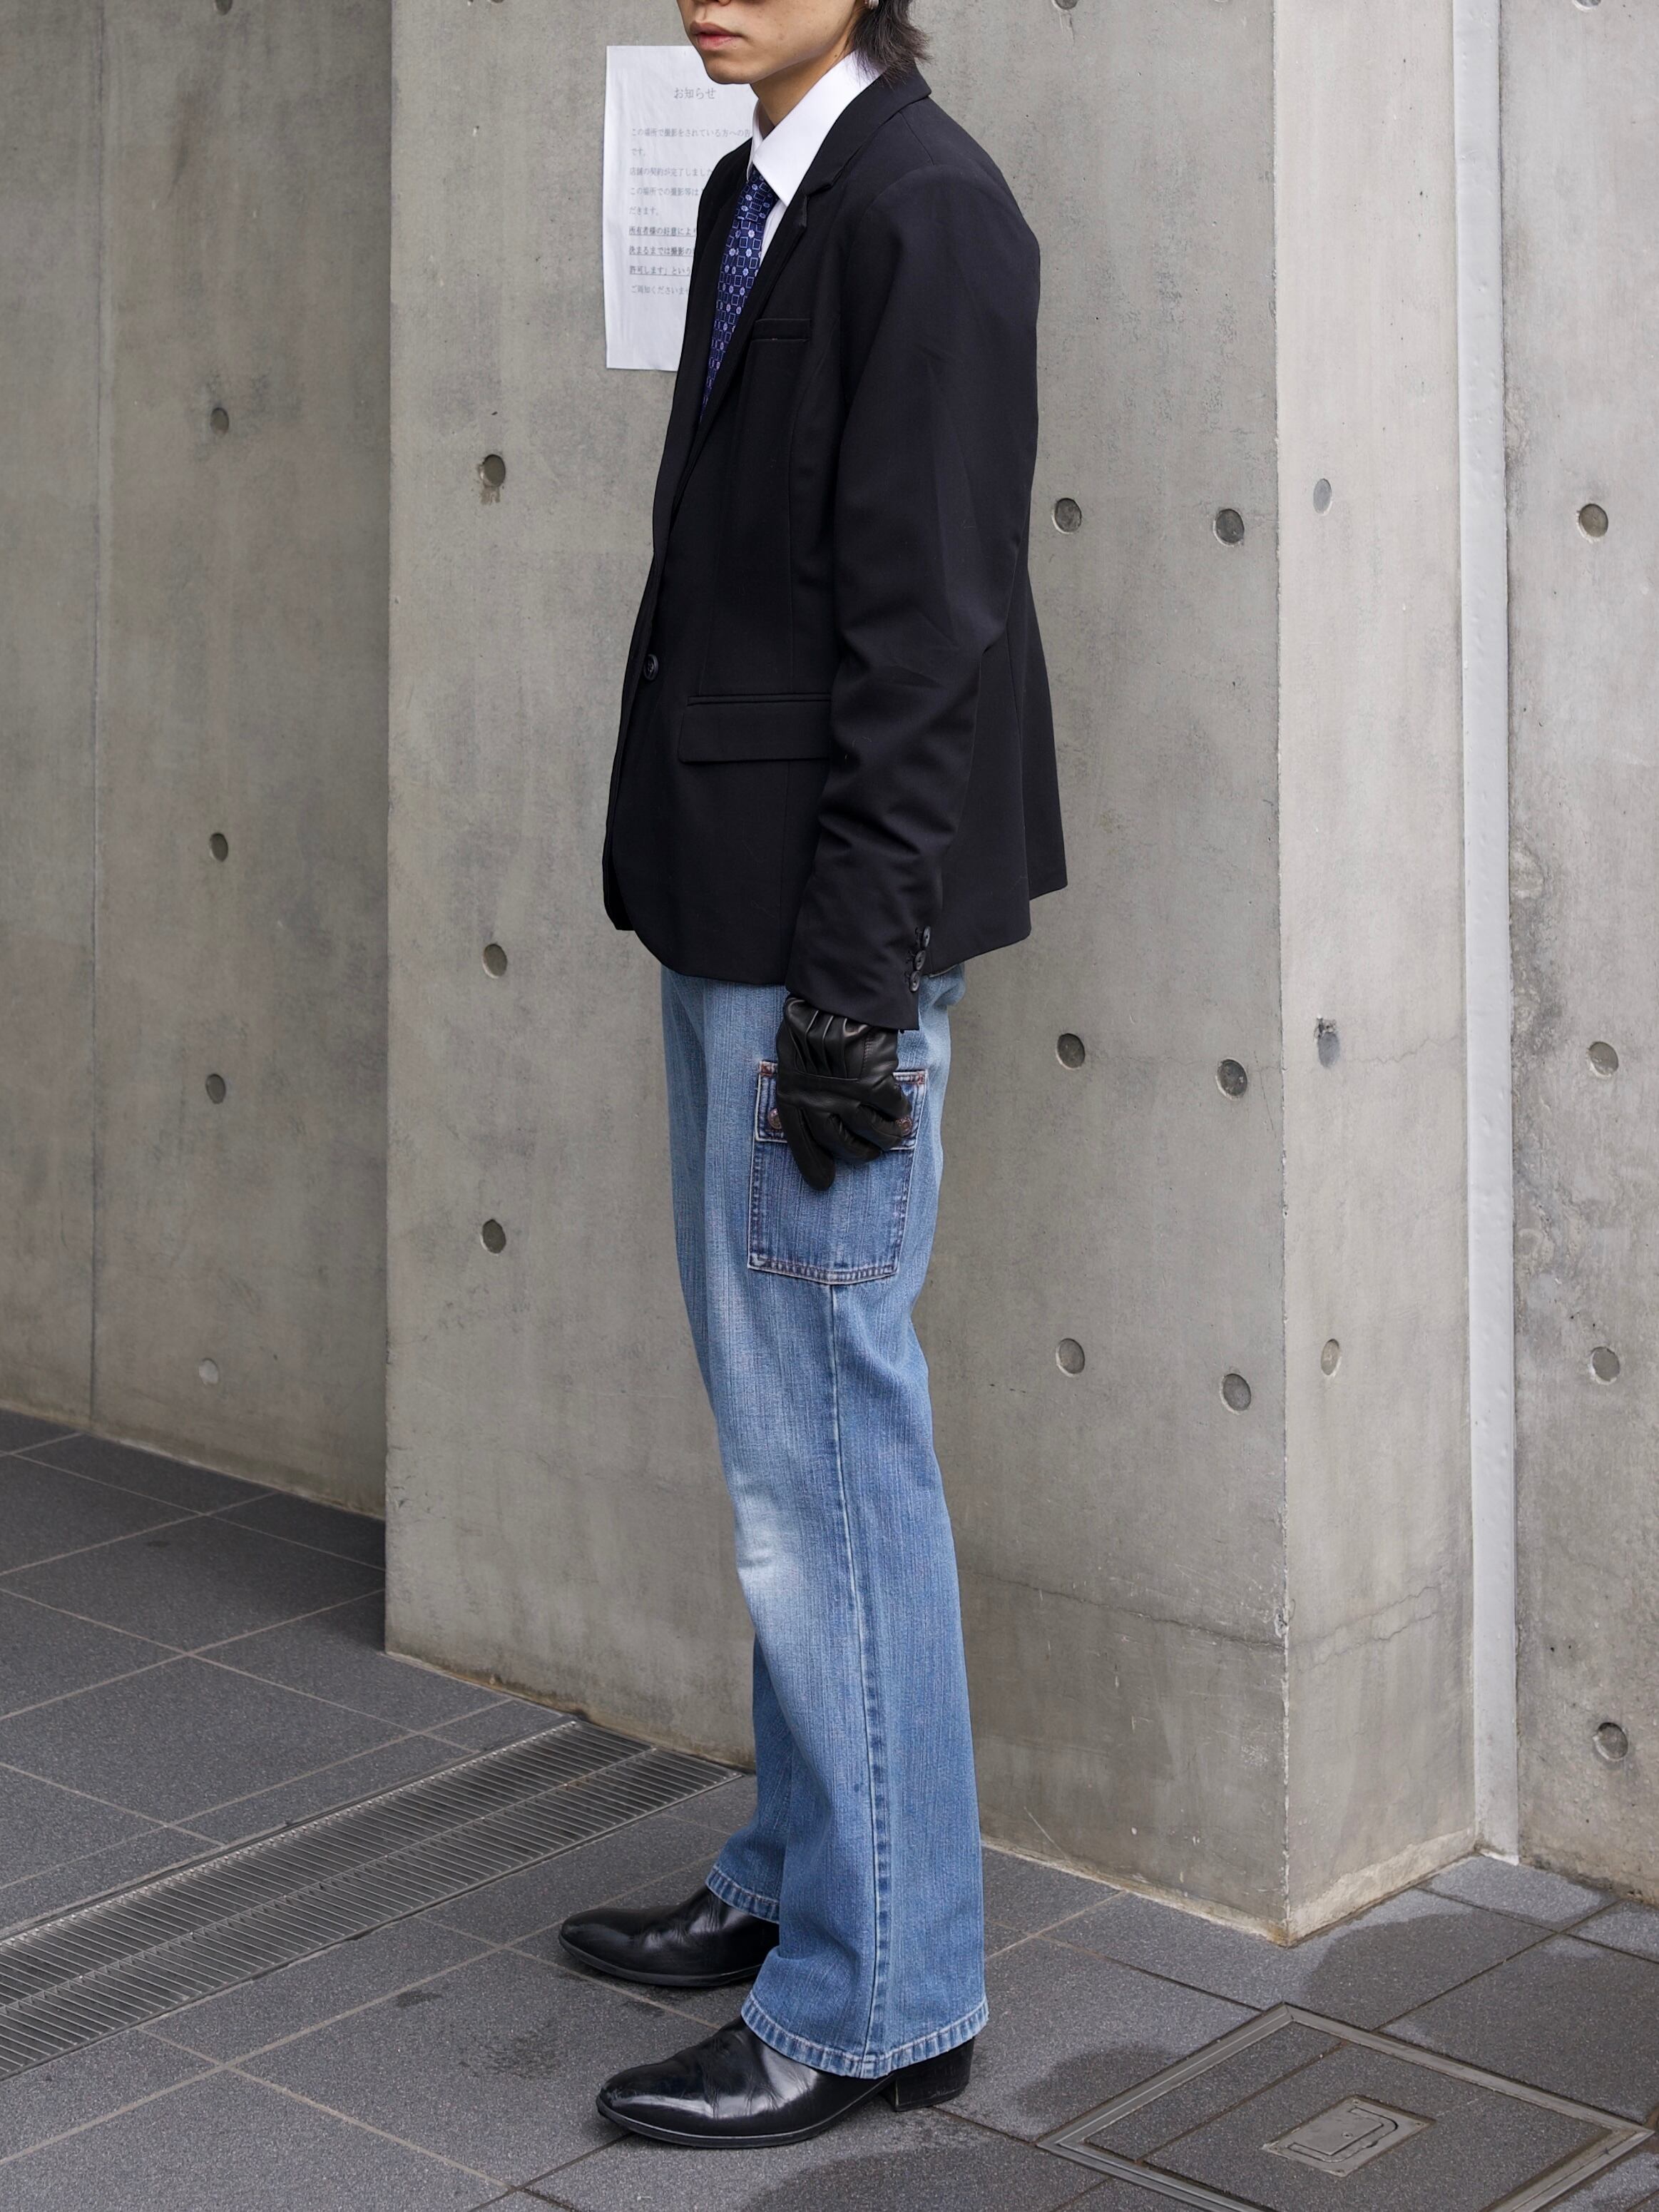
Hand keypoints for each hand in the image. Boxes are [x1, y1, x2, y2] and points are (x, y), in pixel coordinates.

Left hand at [773, 997, 911, 1190]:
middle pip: (840, 1142)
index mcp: (792, 1095)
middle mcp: (817, 1103)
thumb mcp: (790, 1053)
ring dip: (887, 1136)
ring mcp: (846, 1096)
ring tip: (896, 1135)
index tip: (824, 1183)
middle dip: (858, 1152)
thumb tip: (786, 1113)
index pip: (801, 1141)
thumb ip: (796, 1084)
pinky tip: (904, 1112)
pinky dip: (900, 1112)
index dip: (813, 1165)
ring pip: (870, 1130)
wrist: (836, 997)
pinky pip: (892, 1108)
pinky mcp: (873, 1086)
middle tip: (871, 1153)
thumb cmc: (810, 1020)